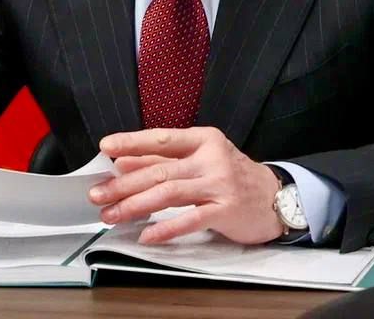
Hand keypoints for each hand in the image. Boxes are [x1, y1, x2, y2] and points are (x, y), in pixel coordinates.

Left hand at [88, 127, 284, 244]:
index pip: (161, 139)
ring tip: (112, 215)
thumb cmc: (232, 177)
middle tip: (98, 194)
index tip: (105, 148)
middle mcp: (211, 158)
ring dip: (136, 205)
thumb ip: (164, 161)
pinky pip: (190, 220)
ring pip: (169, 193)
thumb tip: (123, 161)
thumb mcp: (200, 160)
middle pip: (160, 170)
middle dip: (124, 183)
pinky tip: (146, 235)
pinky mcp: (227, 210)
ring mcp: (220, 184)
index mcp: (203, 140)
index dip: (132, 143)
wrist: (276, 198)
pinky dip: (165, 228)